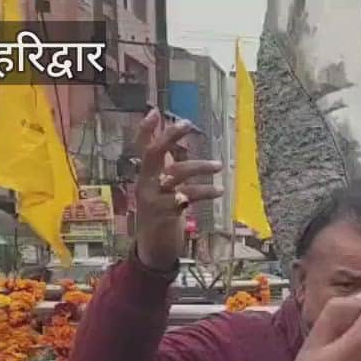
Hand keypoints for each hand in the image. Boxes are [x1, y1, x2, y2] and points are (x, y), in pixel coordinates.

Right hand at [131, 109, 223, 270]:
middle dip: (170, 137)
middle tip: (187, 123)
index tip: (154, 111)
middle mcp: (145, 184)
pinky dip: (204, 192)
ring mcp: (152, 198)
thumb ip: (166, 172)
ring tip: (218, 166)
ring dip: (199, 167)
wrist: (152, 249)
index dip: (146, 130)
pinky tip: (218, 190)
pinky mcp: (164, 213)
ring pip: (176, 175)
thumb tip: (176, 156)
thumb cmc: (161, 216)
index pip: (142, 148)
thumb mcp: (161, 191)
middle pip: (154, 154)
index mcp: (145, 176)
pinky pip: (186, 198)